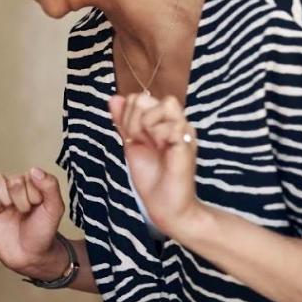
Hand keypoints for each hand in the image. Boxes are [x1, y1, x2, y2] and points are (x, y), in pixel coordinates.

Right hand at [0, 167, 66, 278]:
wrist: (28, 255)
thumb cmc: (42, 233)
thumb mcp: (54, 209)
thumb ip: (50, 186)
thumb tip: (33, 169)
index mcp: (30, 184)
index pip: (26, 176)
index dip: (31, 193)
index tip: (36, 207)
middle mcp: (13, 188)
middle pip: (9, 179)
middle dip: (18, 198)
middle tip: (23, 212)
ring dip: (2, 197)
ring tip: (7, 210)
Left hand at [110, 91, 202, 237]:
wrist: (164, 204)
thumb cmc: (151, 176)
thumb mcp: (131, 143)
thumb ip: (123, 121)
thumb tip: (113, 97)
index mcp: (163, 120)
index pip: (137, 98)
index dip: (127, 116)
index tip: (133, 138)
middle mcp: (175, 120)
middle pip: (144, 98)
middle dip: (133, 121)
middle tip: (141, 142)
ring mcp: (184, 129)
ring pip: (162, 105)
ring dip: (147, 127)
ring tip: (153, 146)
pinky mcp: (188, 140)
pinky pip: (170, 124)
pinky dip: (158, 137)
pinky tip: (163, 151)